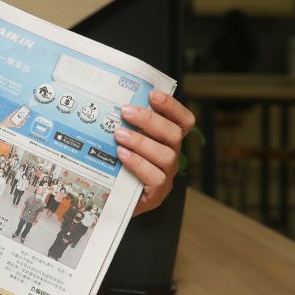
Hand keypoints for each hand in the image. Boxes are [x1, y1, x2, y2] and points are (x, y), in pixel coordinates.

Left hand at [115, 90, 195, 215]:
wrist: (110, 200)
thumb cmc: (117, 165)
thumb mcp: (122, 141)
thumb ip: (124, 123)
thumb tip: (110, 101)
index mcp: (167, 140)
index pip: (183, 121)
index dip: (172, 106)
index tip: (153, 95)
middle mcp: (171, 156)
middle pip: (174, 134)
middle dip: (150, 120)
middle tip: (126, 111)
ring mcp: (166, 175)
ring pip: (166, 155)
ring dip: (142, 142)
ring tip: (119, 135)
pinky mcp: (156, 194)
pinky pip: (155, 177)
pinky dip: (138, 163)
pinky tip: (122, 155)